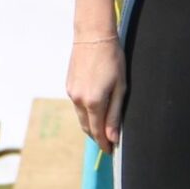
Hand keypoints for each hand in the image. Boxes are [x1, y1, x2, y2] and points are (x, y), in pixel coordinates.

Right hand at [68, 32, 125, 150]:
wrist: (93, 36)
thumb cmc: (112, 59)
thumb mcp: (120, 88)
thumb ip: (115, 114)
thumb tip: (112, 137)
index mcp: (94, 102)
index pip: (98, 132)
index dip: (105, 144)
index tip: (111, 151)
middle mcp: (79, 101)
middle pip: (87, 128)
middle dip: (97, 137)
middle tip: (108, 143)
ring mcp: (72, 93)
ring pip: (81, 117)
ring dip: (91, 125)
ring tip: (103, 128)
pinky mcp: (69, 86)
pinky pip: (77, 106)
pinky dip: (86, 112)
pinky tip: (95, 109)